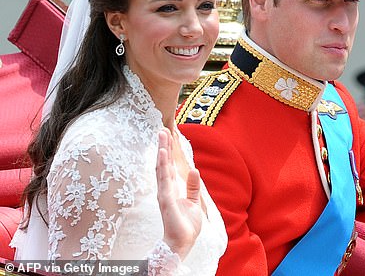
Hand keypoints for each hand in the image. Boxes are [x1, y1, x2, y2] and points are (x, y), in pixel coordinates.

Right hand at [156, 128, 202, 259]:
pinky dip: (163, 165)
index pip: (169, 166)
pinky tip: (162, 153)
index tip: (167, 136)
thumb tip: (195, 170)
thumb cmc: (185, 225)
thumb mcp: (193, 202)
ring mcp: (164, 193)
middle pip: (164, 163)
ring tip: (161, 135)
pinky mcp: (166, 199)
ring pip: (162, 168)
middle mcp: (165, 189)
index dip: (168, 152)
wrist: (182, 243)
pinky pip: (164, 179)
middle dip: (163, 146)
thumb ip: (193, 187)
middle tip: (162, 129)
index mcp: (172, 189)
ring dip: (162, 151)